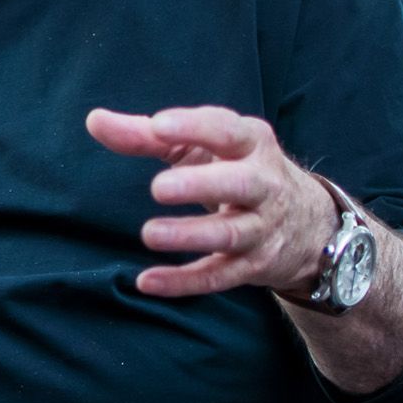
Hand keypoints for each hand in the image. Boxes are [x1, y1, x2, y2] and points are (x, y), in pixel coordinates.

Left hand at [85, 106, 336, 297]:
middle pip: (239, 183)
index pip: (226, 130)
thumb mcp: (200, 146)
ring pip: (230, 234)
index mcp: (250, 143)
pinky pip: (219, 276)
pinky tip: (148, 282)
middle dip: (200, 185)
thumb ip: (147, 135)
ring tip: (149, 234)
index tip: (158, 127)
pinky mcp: (253, 265)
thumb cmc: (235, 169)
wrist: (307, 222)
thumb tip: (95, 121)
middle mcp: (263, 184)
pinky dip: (185, 282)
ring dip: (190, 236)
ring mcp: (262, 227)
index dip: (195, 126)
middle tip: (158, 187)